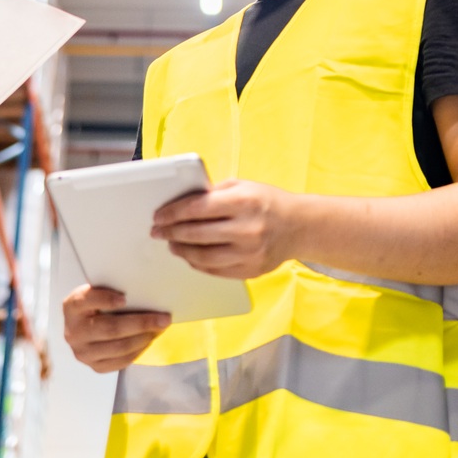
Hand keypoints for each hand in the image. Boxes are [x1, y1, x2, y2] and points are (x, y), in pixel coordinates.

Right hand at [62, 285, 168, 372]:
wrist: (83, 326)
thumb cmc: (96, 304)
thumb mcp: (96, 291)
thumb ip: (110, 289)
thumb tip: (143, 290)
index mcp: (72, 306)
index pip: (87, 300)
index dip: (105, 299)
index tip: (125, 298)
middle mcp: (74, 332)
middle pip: (111, 328)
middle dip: (141, 323)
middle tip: (163, 319)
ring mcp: (83, 352)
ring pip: (119, 347)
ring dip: (144, 338)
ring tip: (159, 330)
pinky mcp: (94, 366)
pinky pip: (121, 362)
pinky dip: (138, 351)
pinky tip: (148, 341)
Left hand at [152, 179, 300, 278]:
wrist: (299, 227)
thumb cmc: (268, 202)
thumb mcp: (243, 186)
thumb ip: (214, 193)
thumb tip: (182, 203)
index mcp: (243, 202)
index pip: (197, 208)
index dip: (173, 213)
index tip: (158, 216)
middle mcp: (246, 229)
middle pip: (196, 234)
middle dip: (171, 233)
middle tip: (158, 232)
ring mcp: (249, 253)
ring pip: (203, 257)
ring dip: (182, 251)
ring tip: (172, 244)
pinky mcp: (250, 270)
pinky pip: (215, 271)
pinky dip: (198, 264)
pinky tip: (190, 256)